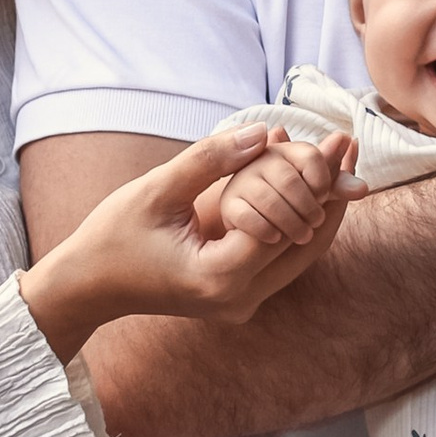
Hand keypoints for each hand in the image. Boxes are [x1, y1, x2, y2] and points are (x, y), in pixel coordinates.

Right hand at [21, 122, 355, 365]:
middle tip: (347, 147)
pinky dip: (297, 221)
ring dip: (319, 207)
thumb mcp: (157, 190)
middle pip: (305, 245)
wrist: (87, 286)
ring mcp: (240, 304)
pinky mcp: (237, 297)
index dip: (312, 180)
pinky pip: (282, 258)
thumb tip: (261, 132)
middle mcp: (237, 300)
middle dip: (330, 194)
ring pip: (300, 255)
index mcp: (218, 278)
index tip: (331, 141)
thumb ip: (209, 160)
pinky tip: (310, 186)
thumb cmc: (112, 237)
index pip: (284, 225)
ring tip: (340, 161)